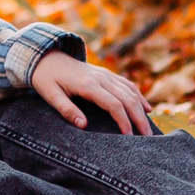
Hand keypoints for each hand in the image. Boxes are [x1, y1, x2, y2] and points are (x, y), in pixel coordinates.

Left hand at [30, 48, 152, 134]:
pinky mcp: (106, 74)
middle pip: (127, 98)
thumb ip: (67, 110)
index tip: (128, 136)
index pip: (113, 104)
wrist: (46, 57)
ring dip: (142, 110)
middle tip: (147, 138)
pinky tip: (147, 108)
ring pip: (130, 91)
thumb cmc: (47, 79)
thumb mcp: (51, 95)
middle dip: (139, 118)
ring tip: (148, 129)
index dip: (123, 121)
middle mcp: (101, 78)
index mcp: (88, 85)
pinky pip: (127, 85)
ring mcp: (105, 74)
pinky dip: (139, 96)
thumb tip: (83, 125)